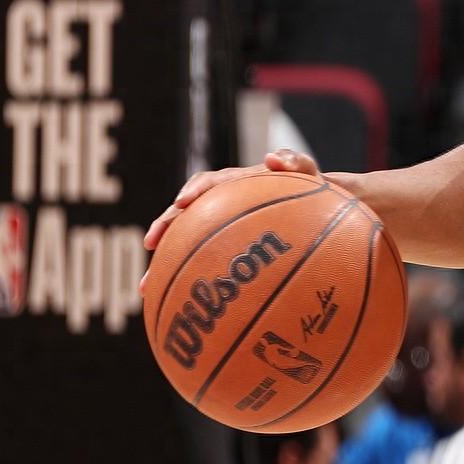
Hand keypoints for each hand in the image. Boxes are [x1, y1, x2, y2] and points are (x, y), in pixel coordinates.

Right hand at [142, 149, 321, 288]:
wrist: (316, 208)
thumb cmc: (312, 189)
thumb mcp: (308, 172)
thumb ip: (295, 161)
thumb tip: (271, 158)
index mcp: (235, 183)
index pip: (208, 183)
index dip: (193, 191)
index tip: (183, 203)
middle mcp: (221, 203)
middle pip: (184, 213)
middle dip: (165, 226)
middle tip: (151, 243)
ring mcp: (219, 225)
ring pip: (185, 242)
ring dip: (165, 261)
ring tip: (147, 286)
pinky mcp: (223, 248)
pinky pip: (200, 262)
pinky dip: (186, 280)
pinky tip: (176, 304)